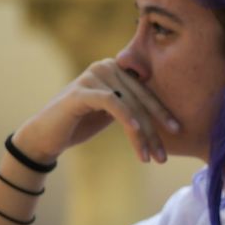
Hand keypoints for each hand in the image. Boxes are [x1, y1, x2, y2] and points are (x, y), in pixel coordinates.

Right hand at [13, 58, 179, 164]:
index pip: (146, 92)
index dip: (163, 112)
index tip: (178, 132)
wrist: (46, 136)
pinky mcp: (80, 91)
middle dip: (155, 130)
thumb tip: (166, 113)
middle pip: (140, 100)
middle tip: (164, 156)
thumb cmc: (81, 124)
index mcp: (116, 69)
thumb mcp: (114, 112)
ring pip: (129, 105)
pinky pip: (112, 102)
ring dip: (142, 135)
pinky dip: (127, 118)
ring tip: (150, 158)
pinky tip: (137, 133)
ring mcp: (92, 76)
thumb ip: (133, 104)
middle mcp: (106, 66)